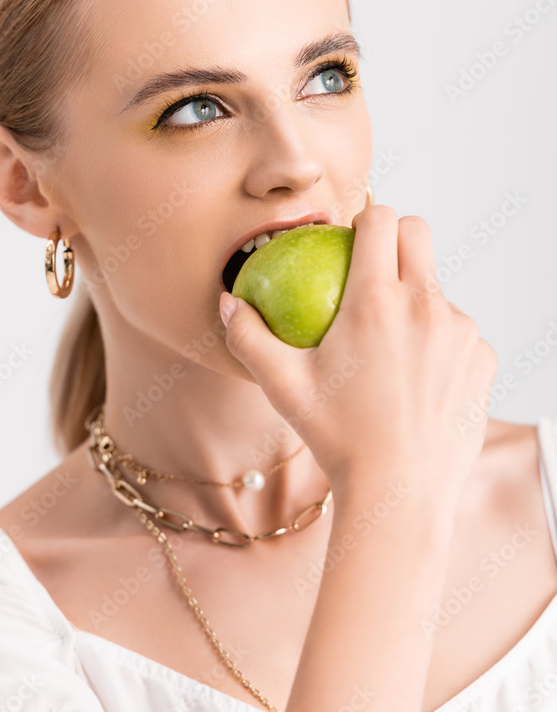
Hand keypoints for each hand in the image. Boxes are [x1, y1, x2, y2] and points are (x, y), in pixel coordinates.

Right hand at [219, 206, 497, 518]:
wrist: (399, 494)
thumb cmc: (336, 439)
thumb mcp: (283, 387)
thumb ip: (249, 337)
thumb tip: (227, 301)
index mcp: (376, 300)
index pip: (381, 218)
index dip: (366, 217)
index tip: (352, 240)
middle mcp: (426, 305)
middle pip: (419, 233)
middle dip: (396, 238)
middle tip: (372, 271)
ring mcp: (461, 331)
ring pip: (438, 287)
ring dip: (417, 297)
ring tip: (391, 343)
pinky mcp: (483, 358)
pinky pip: (459, 330)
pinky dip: (440, 339)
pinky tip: (417, 376)